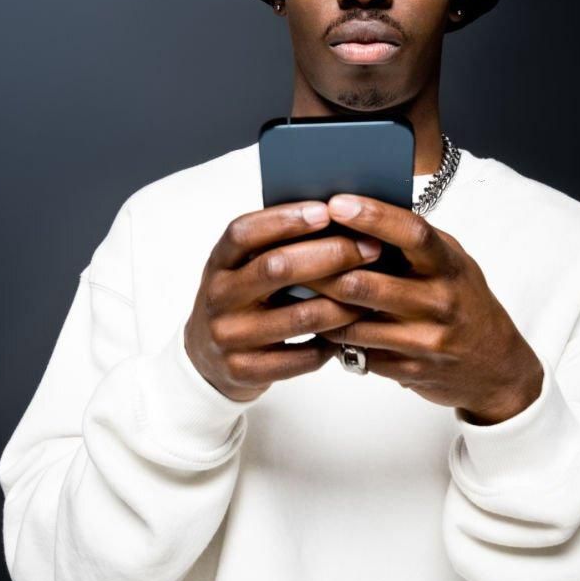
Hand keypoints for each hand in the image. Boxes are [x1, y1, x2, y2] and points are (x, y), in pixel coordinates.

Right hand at [184, 200, 383, 402]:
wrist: (206, 360)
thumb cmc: (241, 301)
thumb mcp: (244, 269)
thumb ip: (275, 246)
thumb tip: (337, 215)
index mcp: (219, 262)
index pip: (245, 232)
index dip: (285, 219)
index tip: (327, 210)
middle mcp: (219, 297)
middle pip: (277, 267)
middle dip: (332, 254)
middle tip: (370, 248)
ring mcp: (229, 336)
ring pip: (299, 317)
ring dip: (344, 303)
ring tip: (373, 291)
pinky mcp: (244, 370)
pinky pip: (302, 357)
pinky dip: (332, 343)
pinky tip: (350, 332)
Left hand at [302, 194, 544, 424]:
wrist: (496, 367)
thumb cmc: (465, 301)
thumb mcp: (452, 263)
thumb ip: (415, 243)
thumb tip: (361, 211)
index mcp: (450, 265)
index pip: (412, 233)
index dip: (373, 216)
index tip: (337, 202)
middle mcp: (440, 302)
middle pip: (366, 283)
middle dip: (322, 269)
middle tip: (289, 253)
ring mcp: (425, 341)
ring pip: (353, 322)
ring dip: (318, 306)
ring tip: (293, 288)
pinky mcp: (409, 371)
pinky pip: (358, 351)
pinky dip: (333, 337)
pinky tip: (316, 322)